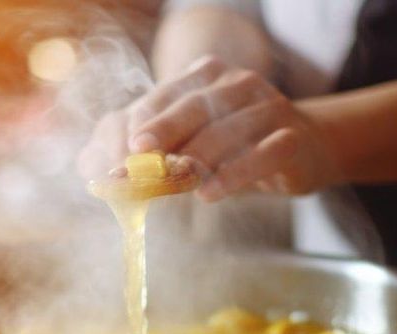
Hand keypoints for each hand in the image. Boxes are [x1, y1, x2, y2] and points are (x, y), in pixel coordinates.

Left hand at [86, 57, 342, 200]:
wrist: (305, 148)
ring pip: (226, 131)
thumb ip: (142, 151)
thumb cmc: (234, 147)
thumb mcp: (188, 142)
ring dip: (195, 158)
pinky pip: (261, 155)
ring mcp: (268, 108)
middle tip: (136, 156)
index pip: (162, 97)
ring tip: (173, 183)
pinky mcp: (290, 139)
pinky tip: (209, 194)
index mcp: (204, 77)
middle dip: (161, 133)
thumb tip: (90, 170)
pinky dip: (233, 175)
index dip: (137, 126)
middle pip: (193, 107)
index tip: (115, 159)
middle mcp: (237, 84)